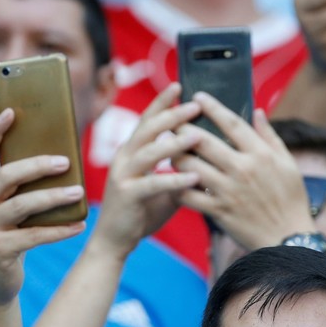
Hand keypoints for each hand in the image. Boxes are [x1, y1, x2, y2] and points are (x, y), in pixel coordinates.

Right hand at [0, 109, 86, 306]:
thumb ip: (22, 188)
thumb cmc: (10, 238)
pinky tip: (80, 225)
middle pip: (5, 176)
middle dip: (35, 165)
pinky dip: (59, 230)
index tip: (12, 111)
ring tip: (79, 192)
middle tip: (64, 161)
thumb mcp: (9, 210)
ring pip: (21, 205)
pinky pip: (34, 236)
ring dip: (53, 197)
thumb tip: (61, 159)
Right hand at [90, 84, 201, 257]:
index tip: (179, 85)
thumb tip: (210, 159)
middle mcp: (124, 158)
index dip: (162, 102)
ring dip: (175, 143)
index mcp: (132, 151)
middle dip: (172, 115)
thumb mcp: (164, 187)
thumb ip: (180, 171)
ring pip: (149, 152)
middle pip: (148, 128)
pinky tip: (194, 178)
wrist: (115, 241)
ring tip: (198, 136)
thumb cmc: (141, 212)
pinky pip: (152, 183)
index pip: (147, 119)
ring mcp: (123, 175)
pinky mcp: (127, 195)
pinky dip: (174, 180)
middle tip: (195, 105)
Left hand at [174, 94, 315, 249]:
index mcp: (260, 154)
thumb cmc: (291, 199)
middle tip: (172, 121)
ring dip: (175, 155)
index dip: (212, 107)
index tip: (197, 96)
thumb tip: (257, 111)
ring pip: (190, 166)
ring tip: (170, 149)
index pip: (232, 123)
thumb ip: (269, 136)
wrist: (288, 239)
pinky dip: (177, 186)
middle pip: (203, 141)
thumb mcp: (288, 164)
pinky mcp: (218, 211)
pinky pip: (189, 195)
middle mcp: (242, 169)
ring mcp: (228, 191)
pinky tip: (172, 179)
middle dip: (183, 128)